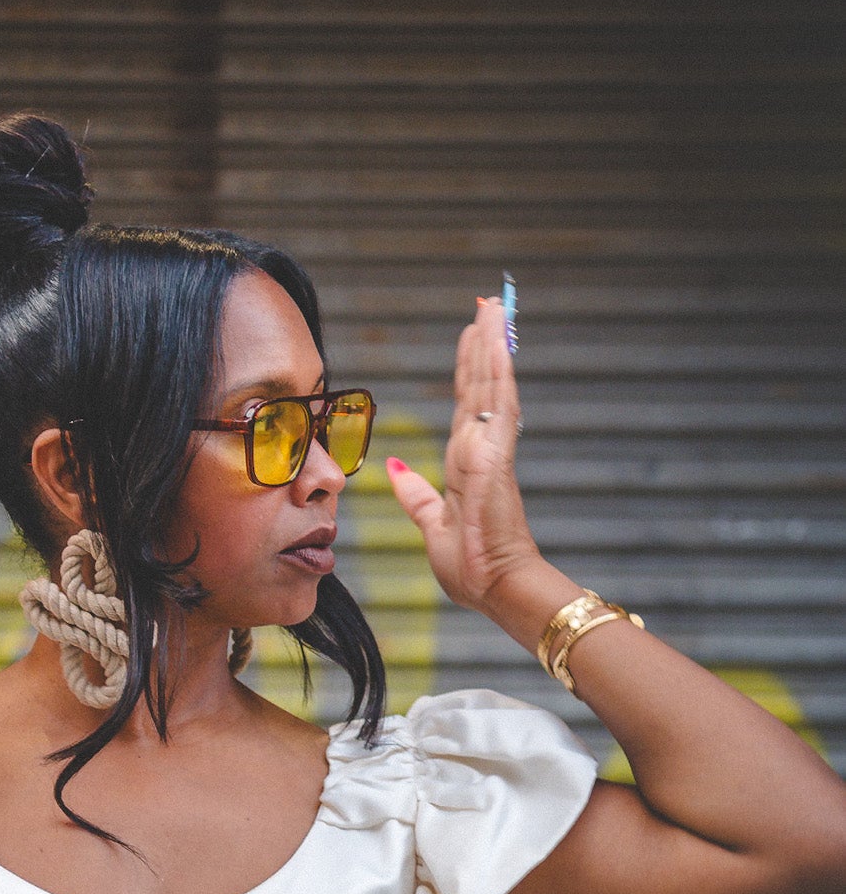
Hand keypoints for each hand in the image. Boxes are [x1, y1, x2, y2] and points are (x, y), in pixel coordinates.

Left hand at [385, 294, 543, 613]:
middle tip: (489, 304)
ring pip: (493, 384)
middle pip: (482, 383)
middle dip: (484, 342)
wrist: (495, 589)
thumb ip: (415, 494)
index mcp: (466, 462)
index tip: (472, 333)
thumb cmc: (471, 567)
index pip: (468, 402)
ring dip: (494, 344)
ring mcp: (493, 450)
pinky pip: (500, 405)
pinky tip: (499, 340)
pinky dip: (500, 371)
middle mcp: (482, 449)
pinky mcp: (498, 457)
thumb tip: (394, 468)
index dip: (469, 366)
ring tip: (495, 306)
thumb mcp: (430, 523)